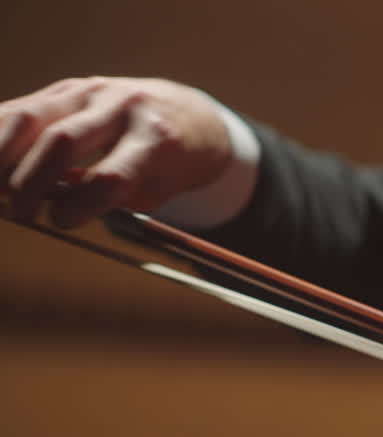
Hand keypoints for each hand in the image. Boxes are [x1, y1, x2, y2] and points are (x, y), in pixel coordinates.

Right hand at [0, 77, 230, 226]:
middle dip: (32, 181)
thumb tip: (54, 207)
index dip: (81, 203)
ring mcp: (89, 91)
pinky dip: (0, 134)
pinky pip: (22, 108)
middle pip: (63, 140)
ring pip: (30, 117)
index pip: (111, 175)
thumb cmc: (172, 161)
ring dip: (2, 154)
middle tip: (21, 213)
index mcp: (156, 137)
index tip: (61, 222)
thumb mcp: (158, 189)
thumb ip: (113, 200)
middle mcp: (121, 106)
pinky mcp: (66, 88)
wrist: (183, 111)